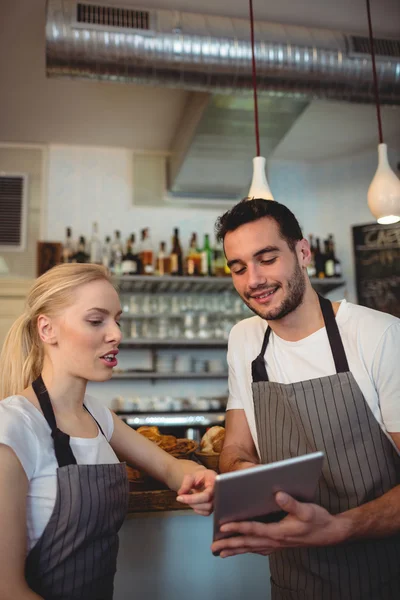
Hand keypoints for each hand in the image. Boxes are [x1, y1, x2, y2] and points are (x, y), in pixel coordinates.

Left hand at [176, 469, 216, 515]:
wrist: (204, 479)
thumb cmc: (199, 477)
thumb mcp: (191, 476)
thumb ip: (186, 484)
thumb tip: (180, 493)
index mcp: (215, 481)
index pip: (206, 495)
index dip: (193, 498)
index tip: (180, 497)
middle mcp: (219, 492)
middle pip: (208, 504)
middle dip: (193, 502)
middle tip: (182, 497)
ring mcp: (217, 500)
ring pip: (207, 510)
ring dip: (195, 506)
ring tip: (189, 498)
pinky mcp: (214, 506)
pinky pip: (206, 513)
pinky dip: (197, 509)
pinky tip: (194, 502)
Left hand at [211, 491, 347, 557]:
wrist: (331, 533)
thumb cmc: (319, 520)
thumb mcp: (307, 509)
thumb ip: (291, 503)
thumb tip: (276, 494)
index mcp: (279, 531)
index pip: (253, 529)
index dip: (237, 527)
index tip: (222, 527)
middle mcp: (276, 540)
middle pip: (248, 543)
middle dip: (229, 544)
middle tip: (213, 548)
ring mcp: (278, 543)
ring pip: (252, 547)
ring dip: (236, 549)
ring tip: (221, 552)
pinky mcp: (281, 543)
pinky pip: (260, 548)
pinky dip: (249, 549)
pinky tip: (244, 549)